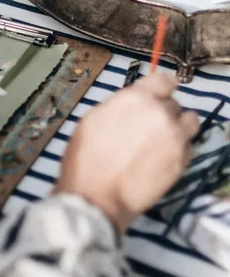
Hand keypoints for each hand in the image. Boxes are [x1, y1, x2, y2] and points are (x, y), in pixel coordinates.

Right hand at [56, 73, 198, 233]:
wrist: (97, 195)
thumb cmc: (86, 158)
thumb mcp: (94, 119)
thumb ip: (121, 106)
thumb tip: (132, 107)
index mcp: (137, 98)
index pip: (164, 80)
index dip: (160, 89)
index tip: (156, 96)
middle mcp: (160, 113)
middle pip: (174, 103)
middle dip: (163, 112)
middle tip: (148, 128)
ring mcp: (175, 138)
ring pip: (190, 122)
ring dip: (179, 127)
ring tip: (164, 140)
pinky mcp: (182, 161)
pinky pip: (189, 147)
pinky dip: (180, 150)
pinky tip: (162, 159)